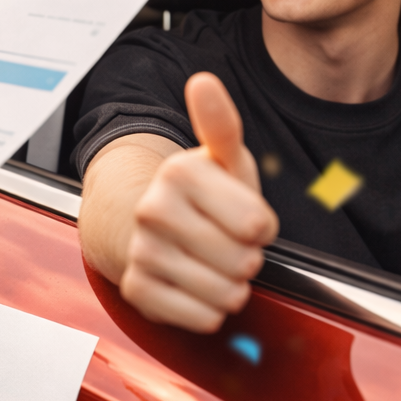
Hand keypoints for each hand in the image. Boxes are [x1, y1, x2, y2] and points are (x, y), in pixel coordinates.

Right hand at [120, 73, 277, 332]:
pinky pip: (203, 317)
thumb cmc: (202, 195)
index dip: (262, 227)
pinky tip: (198, 287)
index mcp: (179, 172)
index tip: (243, 217)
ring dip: (231, 285)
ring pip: (226, 293)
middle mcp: (153, 210)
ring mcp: (142, 251)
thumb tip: (202, 82)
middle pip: (244, 261)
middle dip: (246, 258)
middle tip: (227, 242)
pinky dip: (210, 310)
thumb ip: (221, 124)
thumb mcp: (222, 159)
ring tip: (214, 264)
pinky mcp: (138, 290)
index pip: (258, 225)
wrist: (146, 227)